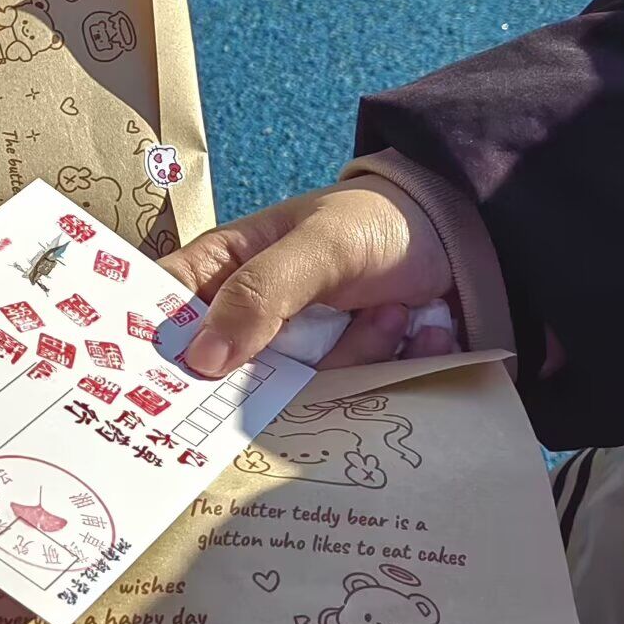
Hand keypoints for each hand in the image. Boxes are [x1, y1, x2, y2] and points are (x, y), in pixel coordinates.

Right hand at [161, 176, 455, 377]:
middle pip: (225, 377)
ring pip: (293, 396)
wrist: (469, 237)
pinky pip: (346, 403)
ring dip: (356, 356)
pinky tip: (418, 330)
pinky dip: (390, 368)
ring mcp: (296, 356)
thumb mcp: (321, 245)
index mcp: (222, 272)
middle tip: (313, 357)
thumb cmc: (380, 221)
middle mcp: (250, 321)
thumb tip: (202, 359)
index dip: (154, 350)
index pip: (163, 315)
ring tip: (392, 311)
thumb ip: (262, 293)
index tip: (174, 380)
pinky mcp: (341, 380)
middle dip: (278, 375)